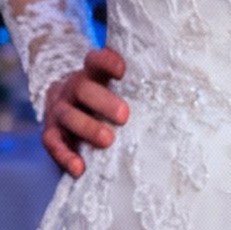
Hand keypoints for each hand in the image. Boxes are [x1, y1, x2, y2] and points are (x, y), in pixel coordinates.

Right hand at [41, 47, 128, 177]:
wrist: (64, 108)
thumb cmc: (103, 99)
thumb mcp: (117, 88)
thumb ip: (137, 89)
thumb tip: (180, 101)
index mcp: (92, 74)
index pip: (96, 61)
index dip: (107, 62)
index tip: (122, 71)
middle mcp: (73, 88)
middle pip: (82, 88)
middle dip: (103, 101)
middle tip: (124, 115)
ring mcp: (60, 110)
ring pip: (68, 115)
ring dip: (88, 127)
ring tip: (108, 141)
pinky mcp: (51, 132)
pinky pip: (53, 142)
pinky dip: (65, 155)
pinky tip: (79, 168)